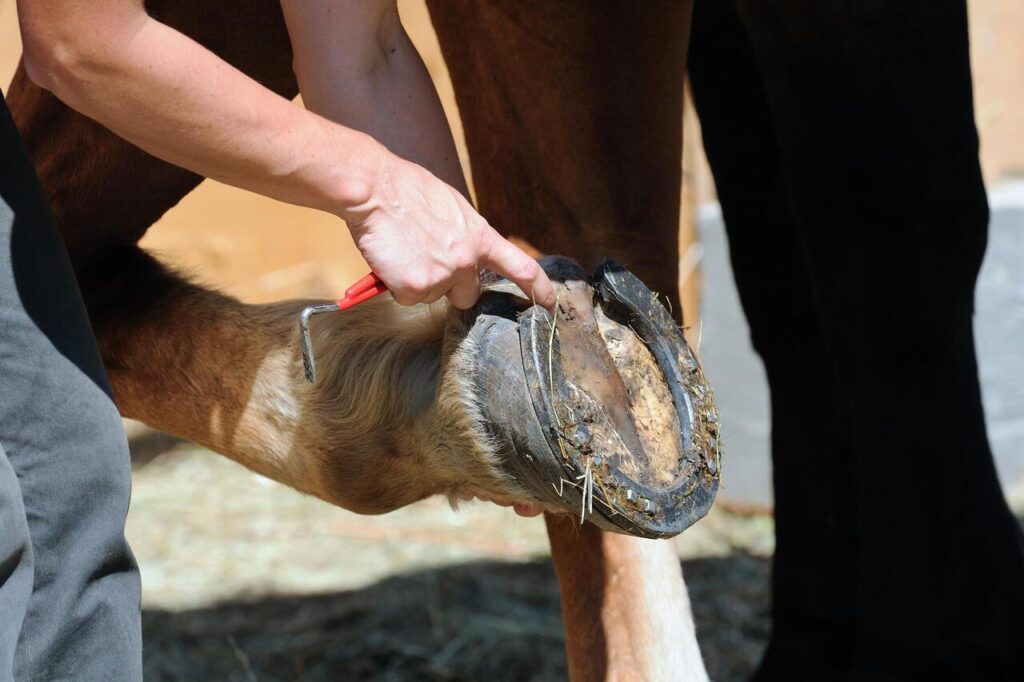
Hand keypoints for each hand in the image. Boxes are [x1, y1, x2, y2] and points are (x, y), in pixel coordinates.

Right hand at [341, 149, 555, 309]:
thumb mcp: (450, 207)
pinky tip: (391, 259)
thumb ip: (462, 234)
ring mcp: (443, 276)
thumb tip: (460, 249)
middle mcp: (467, 260)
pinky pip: (406, 297)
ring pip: (431, 296)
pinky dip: (396, 284)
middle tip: (425, 262)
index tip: (550, 304)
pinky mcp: (417, 287)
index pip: (521, 267)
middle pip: (466, 296)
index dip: (538, 289)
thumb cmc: (406, 191)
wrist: (375, 189)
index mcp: (479, 236)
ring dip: (416, 281)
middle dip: (449, 287)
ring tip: (402, 250)